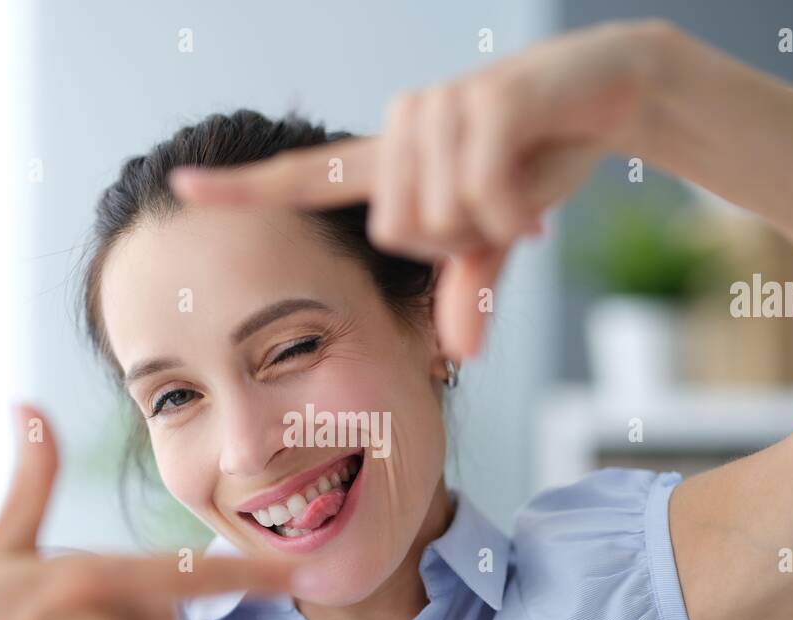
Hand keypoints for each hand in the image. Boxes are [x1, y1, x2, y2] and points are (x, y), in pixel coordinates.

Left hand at [167, 20, 661, 359]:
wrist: (611, 91)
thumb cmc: (542, 160)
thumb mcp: (497, 236)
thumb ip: (466, 287)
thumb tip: (461, 353)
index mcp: (392, 158)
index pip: (303, 174)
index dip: (243, 187)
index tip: (181, 184)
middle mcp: (402, 125)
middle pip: (397, 233)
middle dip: (456, 244)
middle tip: (500, 214)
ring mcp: (438, 108)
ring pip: (438, 219)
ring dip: (492, 225)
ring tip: (521, 187)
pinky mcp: (483, 102)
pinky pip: (480, 201)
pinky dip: (516, 216)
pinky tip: (537, 195)